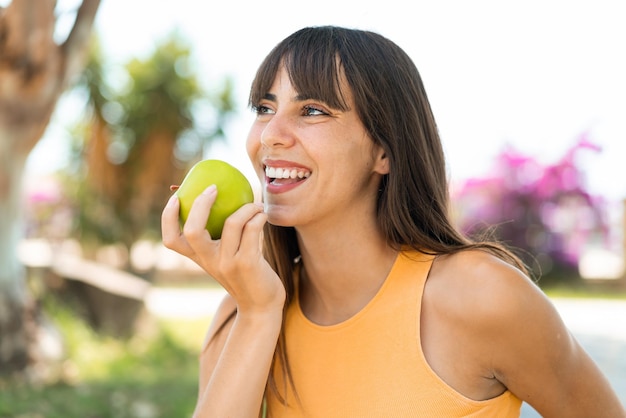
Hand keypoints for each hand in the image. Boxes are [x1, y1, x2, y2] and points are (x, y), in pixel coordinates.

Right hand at [161, 185, 285, 314]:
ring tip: (256, 205)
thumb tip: (219, 199)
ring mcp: (228, 263)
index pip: (171, 240)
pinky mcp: (248, 263)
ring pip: (232, 224)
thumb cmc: (245, 274)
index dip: (168, 217)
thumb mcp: (225, 258)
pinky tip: (262, 215)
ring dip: (247, 207)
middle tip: (214, 188)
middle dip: (201, 204)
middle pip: (192, 230)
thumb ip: (219, 238)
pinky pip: (252, 229)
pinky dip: (258, 217)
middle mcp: (209, 261)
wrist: (261, 306)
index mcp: (199, 258)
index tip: (177, 197)